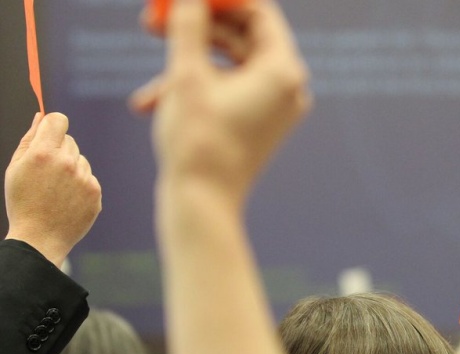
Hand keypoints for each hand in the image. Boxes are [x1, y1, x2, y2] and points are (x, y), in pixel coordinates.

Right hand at [4, 113, 101, 266]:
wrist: (40, 238)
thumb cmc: (23, 201)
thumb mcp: (16, 168)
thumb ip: (29, 139)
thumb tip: (40, 116)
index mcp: (42, 154)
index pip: (59, 120)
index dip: (53, 124)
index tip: (50, 132)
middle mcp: (66, 163)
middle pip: (69, 140)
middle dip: (58, 150)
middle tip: (46, 172)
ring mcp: (83, 178)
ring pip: (81, 159)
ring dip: (71, 168)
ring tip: (55, 189)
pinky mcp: (95, 192)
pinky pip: (89, 177)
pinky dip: (80, 184)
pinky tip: (66, 199)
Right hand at [130, 0, 310, 207]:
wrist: (201, 204)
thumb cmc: (197, 141)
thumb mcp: (185, 74)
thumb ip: (188, 24)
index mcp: (284, 71)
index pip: (257, 12)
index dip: (219, 0)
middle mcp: (288, 87)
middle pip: (240, 37)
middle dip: (193, 30)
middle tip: (151, 21)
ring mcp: (275, 107)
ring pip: (225, 67)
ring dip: (182, 69)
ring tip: (148, 91)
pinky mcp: (259, 123)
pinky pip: (226, 91)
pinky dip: (192, 92)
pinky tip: (151, 106)